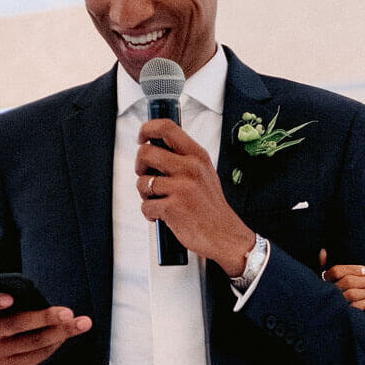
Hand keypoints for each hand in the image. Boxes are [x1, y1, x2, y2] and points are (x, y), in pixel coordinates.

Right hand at [0, 291, 91, 364]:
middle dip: (45, 318)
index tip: (10, 298)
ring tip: (80, 323)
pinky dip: (57, 342)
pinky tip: (69, 333)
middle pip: (15, 324)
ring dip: (60, 331)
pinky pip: (39, 354)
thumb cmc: (5, 320)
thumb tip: (54, 305)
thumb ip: (18, 301)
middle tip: (67, 313)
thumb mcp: (2, 310)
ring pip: (33, 340)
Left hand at [136, 118, 253, 274]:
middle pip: (146, 153)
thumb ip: (184, 159)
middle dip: (139, 166)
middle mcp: (190, 168)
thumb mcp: (205, 174)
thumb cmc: (212, 208)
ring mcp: (181, 188)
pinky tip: (162, 215)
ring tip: (158, 201)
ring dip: (145, 194)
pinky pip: (146, 206)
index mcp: (197, 156)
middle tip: (145, 175)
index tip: (142, 138)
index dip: (147, 129)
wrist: (225, 236)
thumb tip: (156, 149)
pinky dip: (150, 213)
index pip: (167, 128)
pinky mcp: (172, 208)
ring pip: (142, 182)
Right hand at [319, 248, 364, 309]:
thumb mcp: (319, 277)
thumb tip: (323, 251)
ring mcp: (334, 302)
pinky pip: (353, 308)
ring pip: (352, 295)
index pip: (337, 271)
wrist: (319, 313)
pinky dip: (363, 304)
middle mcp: (328, 290)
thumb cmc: (323, 291)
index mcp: (324, 279)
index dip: (354, 269)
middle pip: (348, 282)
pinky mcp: (340, 314)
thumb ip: (323, 264)